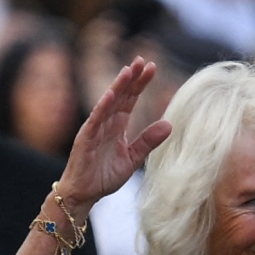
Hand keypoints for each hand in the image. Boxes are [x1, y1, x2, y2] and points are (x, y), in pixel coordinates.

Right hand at [55, 57, 172, 216]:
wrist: (84, 194)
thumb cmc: (104, 176)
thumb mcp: (133, 158)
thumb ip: (148, 141)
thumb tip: (170, 124)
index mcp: (117, 126)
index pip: (131, 99)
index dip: (140, 84)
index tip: (152, 68)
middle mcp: (106, 123)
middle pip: (121, 95)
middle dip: (131, 78)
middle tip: (143, 60)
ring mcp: (94, 129)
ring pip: (108, 103)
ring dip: (118, 86)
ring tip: (128, 71)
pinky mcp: (85, 139)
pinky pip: (95, 120)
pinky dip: (103, 107)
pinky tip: (111, 95)